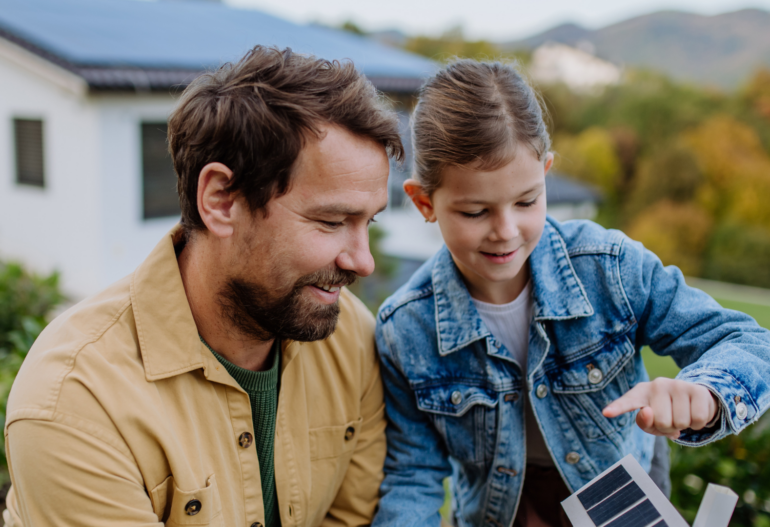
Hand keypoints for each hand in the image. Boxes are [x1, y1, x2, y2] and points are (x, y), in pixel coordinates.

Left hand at [602, 378, 717, 439]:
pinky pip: (697, 420)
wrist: (694, 398)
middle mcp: (657, 385)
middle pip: (661, 422)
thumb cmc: (667, 412)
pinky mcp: (697, 390)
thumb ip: (646, 423)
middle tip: (671, 418)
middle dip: (668, 428)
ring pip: (680, 423)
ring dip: (683, 426)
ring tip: (682, 414)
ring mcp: (677, 385)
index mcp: (640, 393)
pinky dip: (697, 424)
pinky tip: (693, 413)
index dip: (617, 408)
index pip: (627, 402)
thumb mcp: (653, 422)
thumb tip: (648, 412)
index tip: (606, 413)